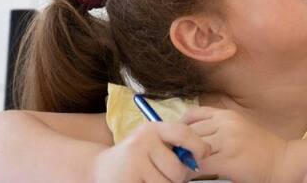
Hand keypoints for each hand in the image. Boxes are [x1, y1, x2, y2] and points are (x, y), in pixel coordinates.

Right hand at [91, 121, 211, 182]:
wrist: (100, 168)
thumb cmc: (136, 156)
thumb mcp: (153, 142)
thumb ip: (176, 145)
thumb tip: (205, 154)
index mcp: (153, 129)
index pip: (184, 133)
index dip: (199, 146)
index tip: (203, 155)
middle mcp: (142, 142)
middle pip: (178, 169)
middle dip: (179, 178)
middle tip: (167, 176)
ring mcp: (133, 163)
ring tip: (152, 179)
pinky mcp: (128, 181)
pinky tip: (144, 182)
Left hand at [181, 106, 287, 182]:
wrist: (283, 161)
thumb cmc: (261, 149)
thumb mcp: (238, 130)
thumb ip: (217, 130)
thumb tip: (189, 140)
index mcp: (227, 114)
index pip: (192, 115)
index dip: (179, 129)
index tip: (175, 142)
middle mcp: (226, 122)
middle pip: (189, 131)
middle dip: (178, 145)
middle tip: (171, 158)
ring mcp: (228, 139)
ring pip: (192, 146)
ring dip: (182, 158)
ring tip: (178, 168)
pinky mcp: (229, 158)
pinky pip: (200, 164)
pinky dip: (190, 171)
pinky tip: (189, 176)